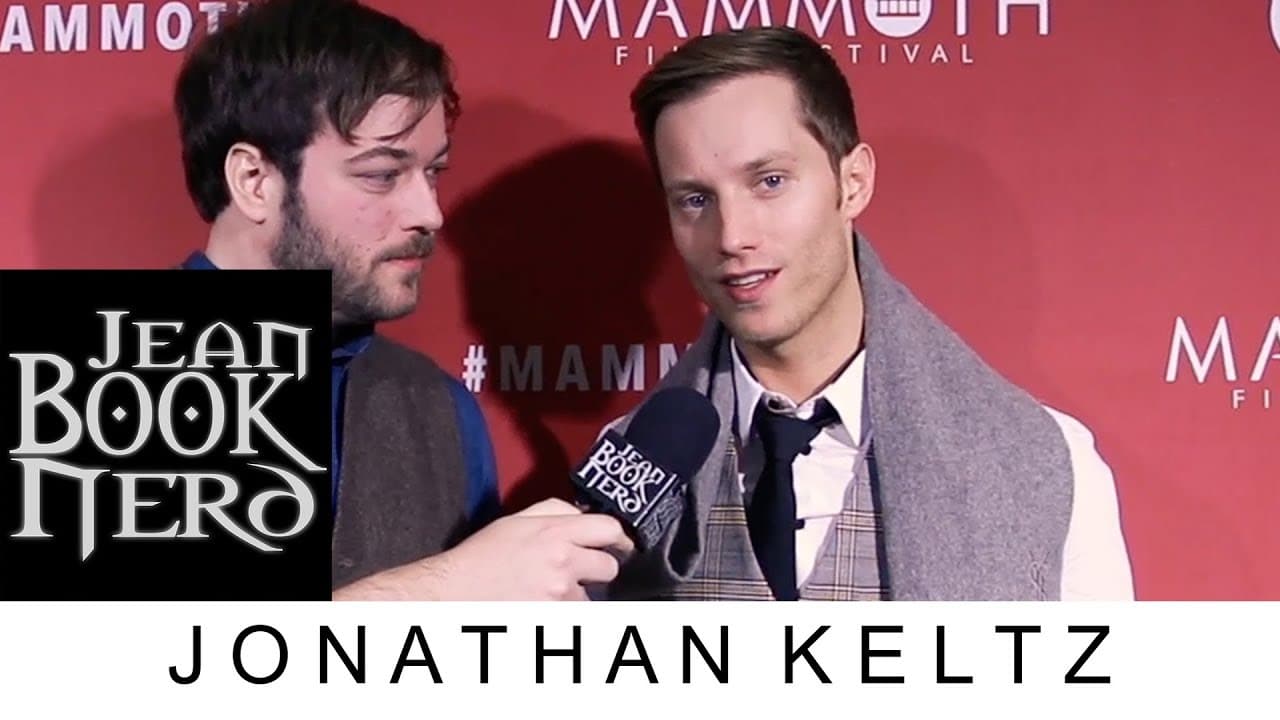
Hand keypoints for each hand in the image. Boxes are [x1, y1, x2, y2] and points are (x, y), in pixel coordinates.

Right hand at [332, 498, 634, 600]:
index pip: (609, 529)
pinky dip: (563, 613)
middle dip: (599, 568)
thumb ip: (554, 512)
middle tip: (581, 570)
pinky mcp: (555, 620)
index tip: (619, 543)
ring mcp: (560, 596)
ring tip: (545, 592)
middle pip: (609, 566)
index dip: (618, 536)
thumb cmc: (480, 558)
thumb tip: (583, 514)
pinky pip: (574, 616)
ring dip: (575, 596)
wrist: (453, 594)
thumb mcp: (516, 521)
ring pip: (589, 597)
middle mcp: (563, 563)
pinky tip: (540, 605)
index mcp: (555, 533)